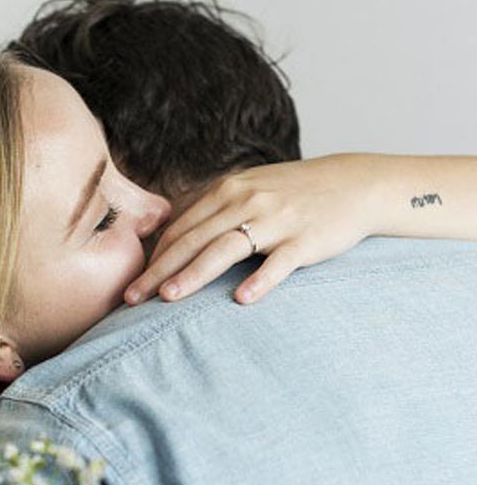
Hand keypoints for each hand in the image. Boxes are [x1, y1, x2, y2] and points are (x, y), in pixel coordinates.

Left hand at [125, 154, 381, 306]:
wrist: (353, 185)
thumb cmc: (295, 194)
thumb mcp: (250, 190)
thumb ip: (214, 210)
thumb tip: (173, 236)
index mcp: (229, 190)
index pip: (181, 228)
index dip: (154, 257)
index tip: (132, 283)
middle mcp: (247, 201)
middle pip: (193, 240)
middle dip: (159, 271)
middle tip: (131, 298)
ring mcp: (276, 220)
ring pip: (225, 248)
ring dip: (194, 274)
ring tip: (168, 298)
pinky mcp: (305, 239)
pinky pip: (278, 262)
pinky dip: (260, 280)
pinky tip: (241, 300)